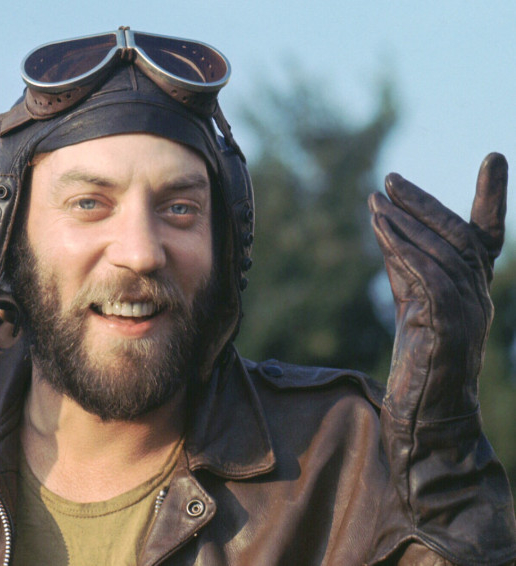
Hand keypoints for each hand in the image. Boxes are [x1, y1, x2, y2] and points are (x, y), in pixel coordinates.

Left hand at [368, 153, 505, 422]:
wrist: (427, 416)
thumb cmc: (420, 359)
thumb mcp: (411, 302)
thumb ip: (405, 264)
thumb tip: (387, 223)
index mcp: (476, 287)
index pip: (487, 235)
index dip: (492, 197)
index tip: (495, 158)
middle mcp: (480, 294)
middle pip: (459, 235)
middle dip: (425, 203)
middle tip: (391, 180)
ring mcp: (469, 310)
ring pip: (441, 252)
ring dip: (406, 222)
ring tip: (376, 201)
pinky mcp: (450, 326)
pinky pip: (429, 277)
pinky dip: (405, 250)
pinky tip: (382, 231)